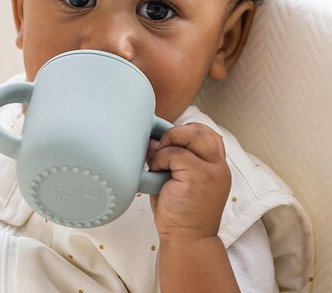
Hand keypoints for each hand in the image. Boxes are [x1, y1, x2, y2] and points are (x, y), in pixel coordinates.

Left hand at [146, 123, 230, 243]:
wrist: (187, 240)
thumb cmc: (179, 211)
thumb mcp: (179, 178)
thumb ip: (172, 156)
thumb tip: (152, 138)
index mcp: (216, 165)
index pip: (205, 132)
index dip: (184, 132)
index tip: (168, 145)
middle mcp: (218, 166)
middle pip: (199, 129)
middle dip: (174, 133)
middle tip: (160, 151)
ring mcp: (212, 170)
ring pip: (190, 135)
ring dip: (168, 145)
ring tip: (159, 165)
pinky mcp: (199, 176)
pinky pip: (175, 154)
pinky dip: (160, 159)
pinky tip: (157, 175)